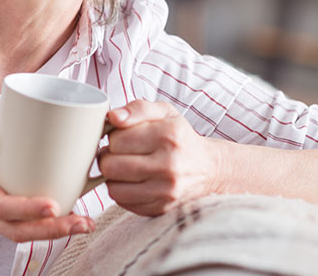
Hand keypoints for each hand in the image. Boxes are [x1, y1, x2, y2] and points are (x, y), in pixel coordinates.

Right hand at [0, 135, 94, 242]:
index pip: (1, 207)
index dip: (27, 208)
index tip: (52, 205)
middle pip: (20, 230)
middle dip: (54, 229)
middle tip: (82, 222)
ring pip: (23, 234)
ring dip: (54, 232)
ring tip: (83, 224)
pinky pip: (20, 231)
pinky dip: (44, 229)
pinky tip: (65, 219)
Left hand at [98, 100, 219, 215]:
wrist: (208, 168)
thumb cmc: (180, 137)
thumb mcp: (164, 112)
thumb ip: (137, 108)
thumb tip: (113, 117)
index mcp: (168, 135)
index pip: (116, 140)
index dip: (113, 137)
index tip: (121, 137)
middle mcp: (169, 164)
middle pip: (110, 166)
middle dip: (108, 157)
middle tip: (118, 153)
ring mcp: (166, 190)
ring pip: (113, 187)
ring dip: (113, 177)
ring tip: (125, 167)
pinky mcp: (161, 208)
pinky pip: (123, 202)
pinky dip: (122, 191)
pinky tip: (134, 181)